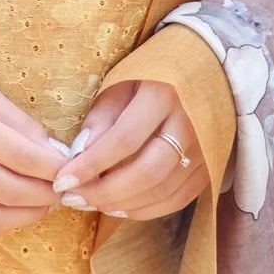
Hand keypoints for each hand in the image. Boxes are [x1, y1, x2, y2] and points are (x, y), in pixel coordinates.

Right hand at [0, 45, 64, 240]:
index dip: (53, 168)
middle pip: (9, 191)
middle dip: (45, 196)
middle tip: (61, 190)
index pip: (21, 156)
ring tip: (40, 205)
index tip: (69, 168)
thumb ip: (13, 118)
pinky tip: (8, 213)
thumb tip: (52, 151)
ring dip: (24, 218)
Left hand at [51, 78, 207, 219]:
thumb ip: (103, 115)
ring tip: (91, 204)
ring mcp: (206, 147)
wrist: (210, 64)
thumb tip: (78, 155)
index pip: (124, 139)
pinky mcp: (212, 164)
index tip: (62, 180)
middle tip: (73, 199)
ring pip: (164, 190)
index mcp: (164, 93)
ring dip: (124, 205)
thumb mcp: (124, 78)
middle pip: (147, 172)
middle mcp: (191, 123)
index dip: (91, 164)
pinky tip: (121, 208)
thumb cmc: (157, 68)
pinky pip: (180, 197)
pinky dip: (149, 209)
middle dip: (106, 192)